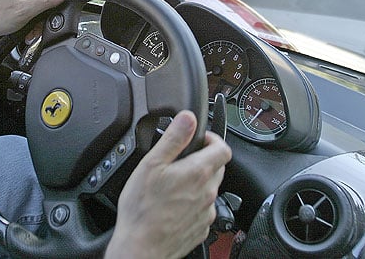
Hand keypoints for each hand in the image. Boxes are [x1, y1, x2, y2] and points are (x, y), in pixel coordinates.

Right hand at [105, 111, 231, 258]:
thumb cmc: (142, 210)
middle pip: (218, 167)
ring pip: (210, 189)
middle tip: (181, 160)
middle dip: (204, 159)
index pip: (223, 148)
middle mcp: (208, 192)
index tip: (198, 139)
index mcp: (198, 172)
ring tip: (173, 183)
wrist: (141, 249)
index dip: (212, 139)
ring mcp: (206, 213)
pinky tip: (173, 204)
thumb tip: (188, 118)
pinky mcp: (201, 228)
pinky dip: (193, 202)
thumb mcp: (152, 164)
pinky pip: (203, 209)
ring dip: (198, 181)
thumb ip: (174, 138)